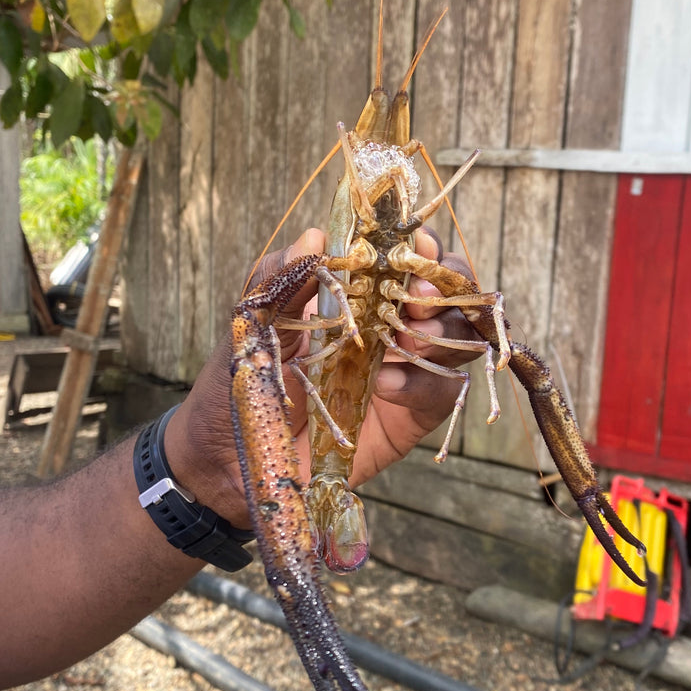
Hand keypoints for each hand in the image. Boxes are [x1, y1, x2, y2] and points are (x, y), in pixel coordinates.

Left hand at [166, 227, 476, 527]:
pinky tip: (385, 385)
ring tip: (407, 339)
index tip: (414, 246)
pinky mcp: (410, 414)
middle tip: (420, 298)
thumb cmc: (244, 379)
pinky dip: (421, 382)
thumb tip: (315, 236)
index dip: (421, 246)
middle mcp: (390, 324)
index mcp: (358, 292)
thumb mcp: (254, 320)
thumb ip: (283, 278)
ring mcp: (404, 368)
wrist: (232, 455)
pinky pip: (439, 390)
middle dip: (445, 286)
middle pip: (448, 291)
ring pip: (458, 336)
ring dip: (443, 330)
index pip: (406, 257)